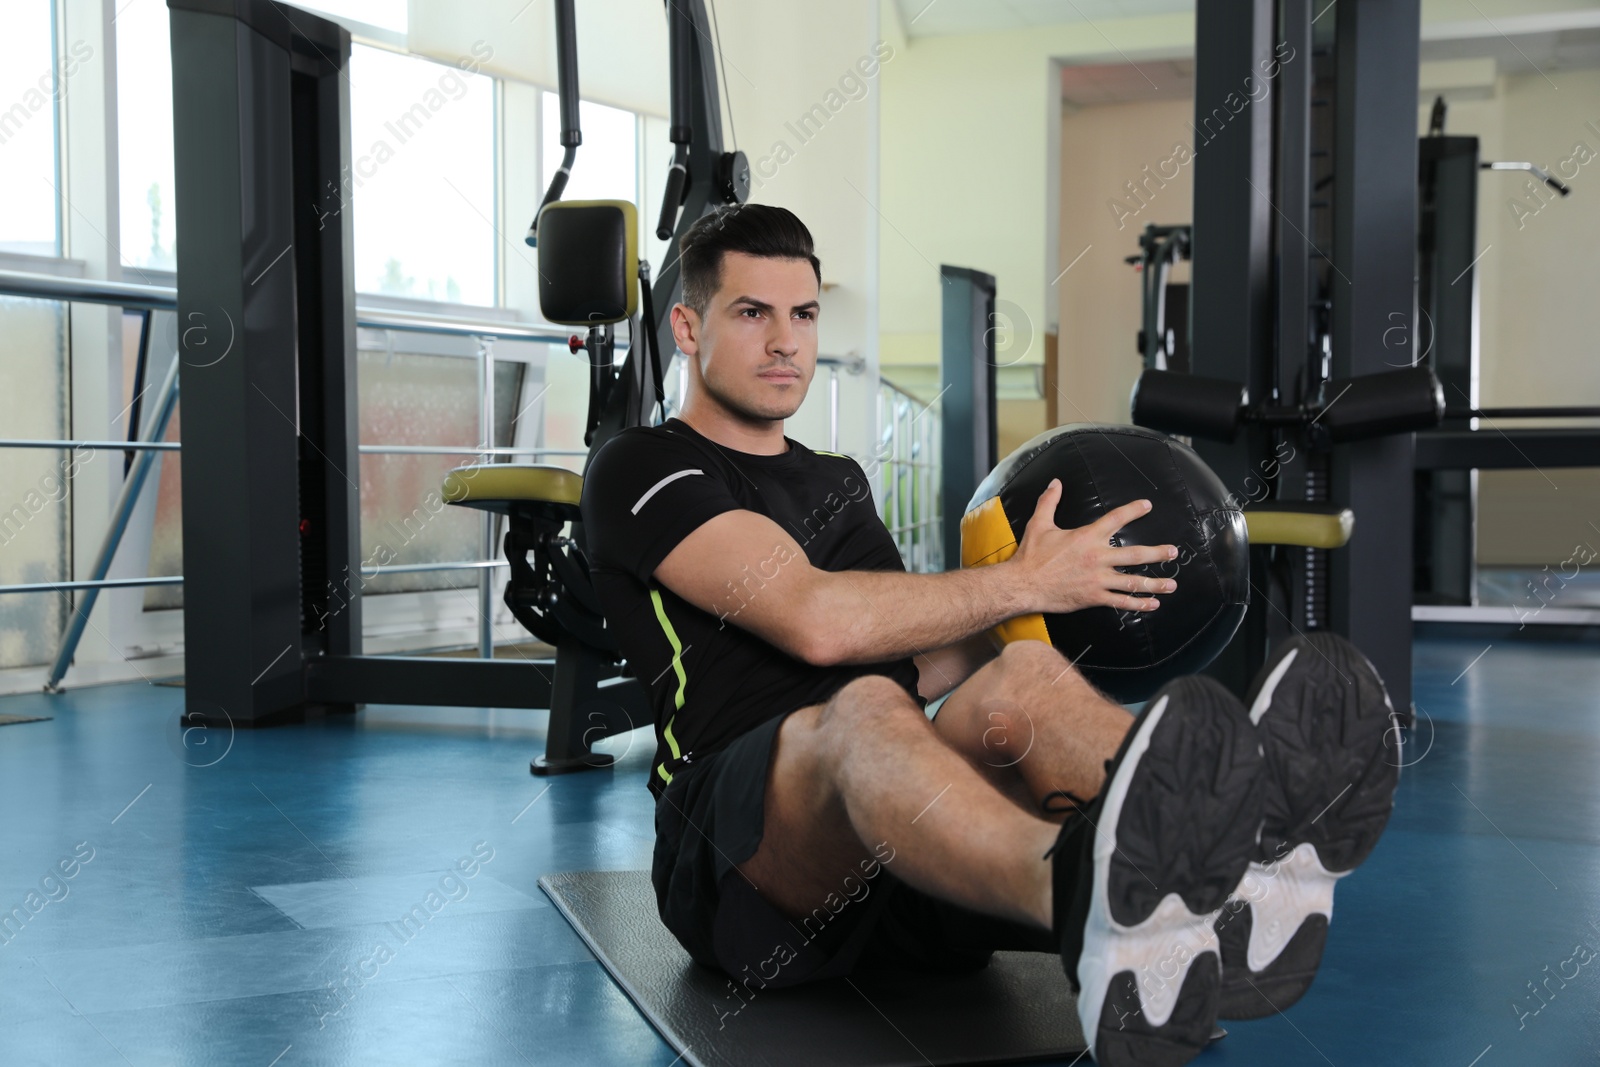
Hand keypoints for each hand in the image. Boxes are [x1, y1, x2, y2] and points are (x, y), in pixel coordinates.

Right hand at [1007, 480, 1178, 614]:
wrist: (1023, 584)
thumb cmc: (1031, 555)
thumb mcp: (1039, 524)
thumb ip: (1049, 501)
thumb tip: (1055, 482)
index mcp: (1087, 536)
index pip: (1116, 519)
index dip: (1133, 511)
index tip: (1147, 506)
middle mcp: (1097, 557)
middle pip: (1135, 554)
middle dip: (1157, 553)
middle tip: (1173, 551)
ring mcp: (1098, 579)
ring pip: (1132, 581)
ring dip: (1154, 583)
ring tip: (1171, 584)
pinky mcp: (1093, 597)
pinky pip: (1120, 601)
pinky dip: (1138, 604)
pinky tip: (1152, 604)